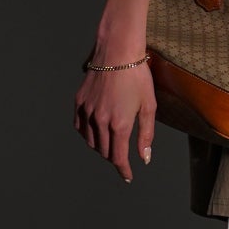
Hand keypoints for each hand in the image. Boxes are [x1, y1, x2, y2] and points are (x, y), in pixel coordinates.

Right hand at [73, 55, 156, 183]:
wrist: (117, 52)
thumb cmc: (137, 77)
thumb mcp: (149, 106)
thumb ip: (146, 135)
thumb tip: (144, 158)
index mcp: (119, 124)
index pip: (117, 158)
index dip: (123, 170)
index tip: (127, 176)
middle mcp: (100, 121)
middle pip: (104, 151)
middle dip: (114, 158)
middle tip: (122, 156)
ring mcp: (87, 111)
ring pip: (91, 141)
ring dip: (101, 148)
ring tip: (110, 144)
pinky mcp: (79, 102)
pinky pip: (80, 127)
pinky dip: (87, 135)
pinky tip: (95, 132)